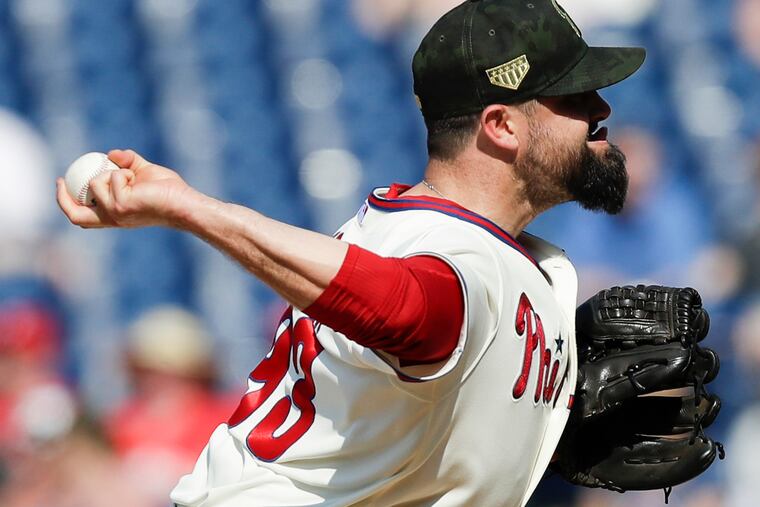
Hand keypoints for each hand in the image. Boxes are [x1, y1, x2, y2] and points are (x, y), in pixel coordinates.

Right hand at [56, 149, 192, 228]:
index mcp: (114, 215)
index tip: (61, 182)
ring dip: (114, 173)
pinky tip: (140, 181)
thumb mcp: (143, 173)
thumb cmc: (168, 191)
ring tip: (134, 178)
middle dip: (61, 198)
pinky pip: (113, 176)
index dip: (67, 202)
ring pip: (95, 182)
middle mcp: (112, 218)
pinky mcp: (121, 204)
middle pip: (75, 215)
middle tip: (60, 179)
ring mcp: (115, 212)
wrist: (184, 202)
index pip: (83, 216)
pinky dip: (126, 172)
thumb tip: (111, 154)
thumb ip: (127, 163)